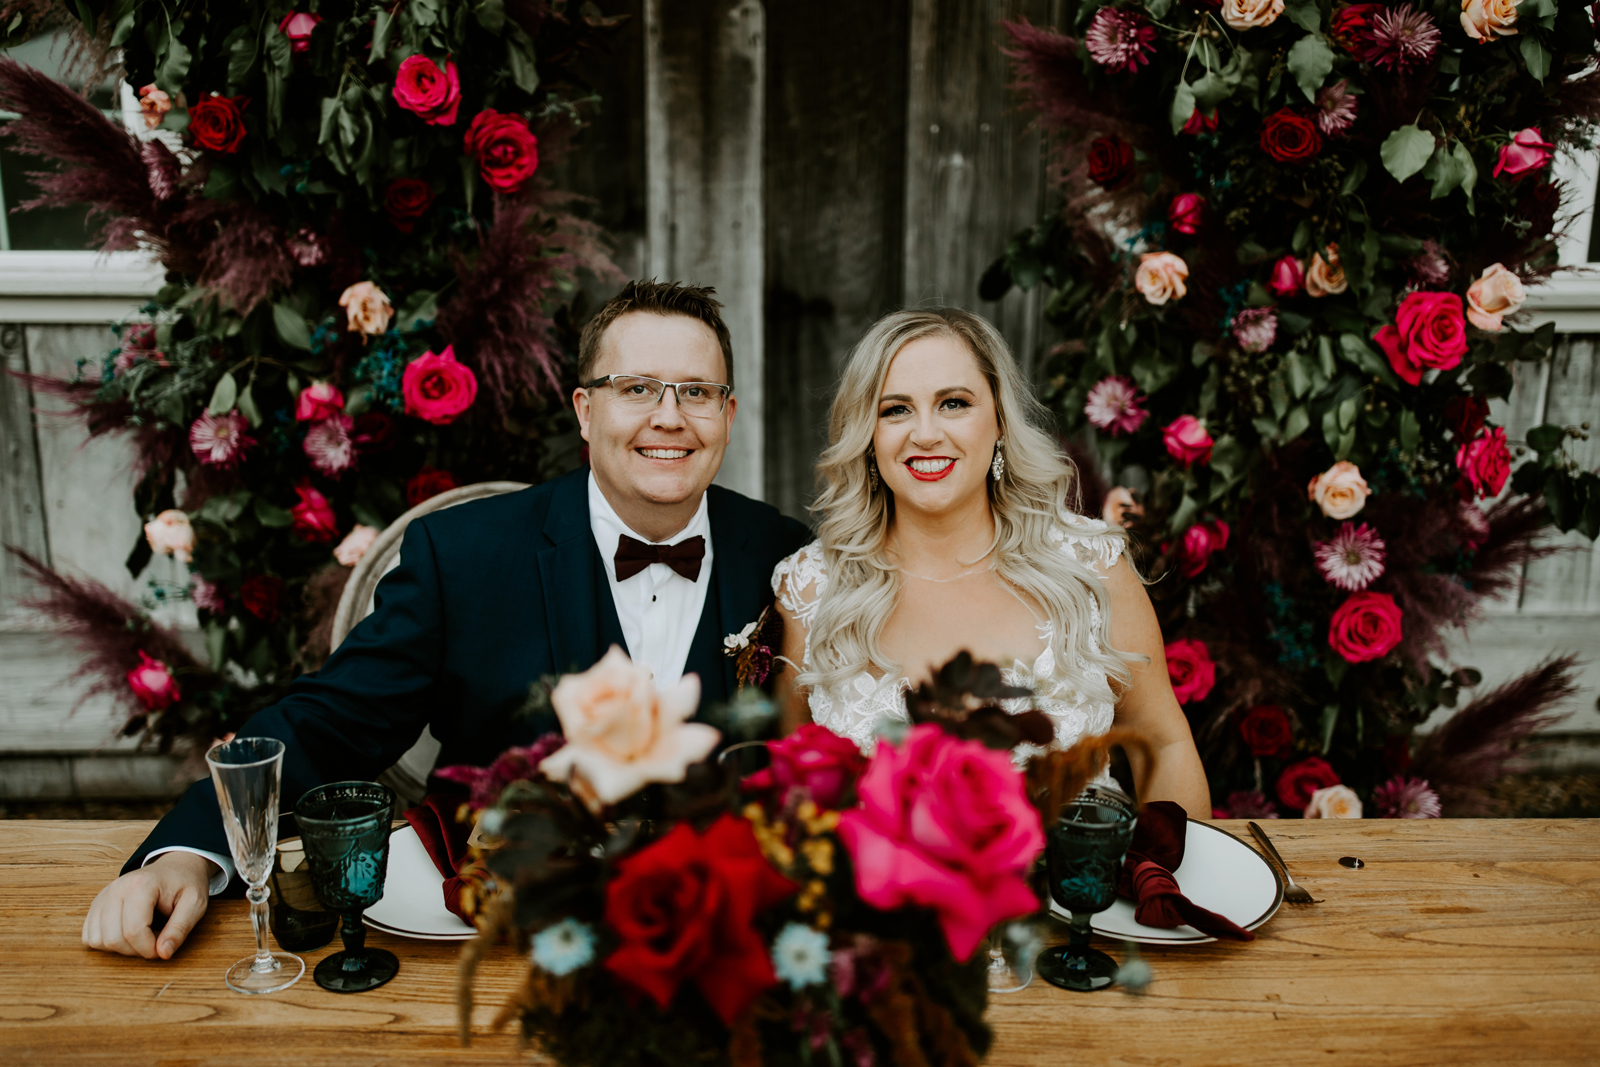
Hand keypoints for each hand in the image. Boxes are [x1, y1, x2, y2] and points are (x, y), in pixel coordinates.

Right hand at [82, 852, 214, 958]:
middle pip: (114, 939)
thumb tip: (163, 954)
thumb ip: (180, 928)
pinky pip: (89, 937)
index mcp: (141, 885)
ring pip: (98, 941)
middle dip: (137, 950)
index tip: (165, 947)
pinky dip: (107, 943)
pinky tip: (127, 934)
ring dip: (122, 948)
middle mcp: (115, 889)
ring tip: (143, 934)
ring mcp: (102, 897)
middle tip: (156, 938)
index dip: (150, 949)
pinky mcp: (95, 906)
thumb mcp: (195, 903)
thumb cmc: (185, 884)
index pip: (134, 931)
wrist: (173, 868)